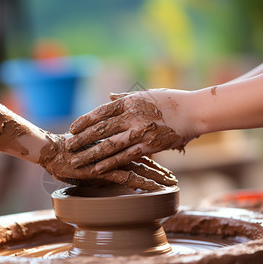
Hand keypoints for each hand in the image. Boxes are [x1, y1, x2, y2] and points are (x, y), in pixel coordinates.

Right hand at [39, 133, 177, 189]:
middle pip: (144, 157)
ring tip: (170, 185)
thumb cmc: (68, 148)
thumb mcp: (87, 144)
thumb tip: (110, 152)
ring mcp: (110, 159)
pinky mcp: (102, 171)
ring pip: (139, 168)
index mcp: (113, 140)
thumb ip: (101, 147)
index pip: (139, 145)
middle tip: (173, 179)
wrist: (52, 149)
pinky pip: (126, 177)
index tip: (166, 162)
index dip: (154, 153)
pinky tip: (154, 189)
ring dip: (156, 177)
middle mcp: (115, 148)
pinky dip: (142, 183)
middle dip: (159, 170)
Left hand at [66, 89, 194, 172]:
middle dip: (82, 140)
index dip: (85, 121)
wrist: (195, 111)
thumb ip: (125, 97)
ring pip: (109, 145)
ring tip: (76, 161)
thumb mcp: (146, 93)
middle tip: (67, 147)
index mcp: (129, 101)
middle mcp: (132, 116)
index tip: (72, 129)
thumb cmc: (171, 100)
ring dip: (90, 154)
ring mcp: (140, 132)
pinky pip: (125, 156)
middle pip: (100, 129)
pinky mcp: (149, 146)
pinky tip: (97, 169)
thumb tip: (109, 96)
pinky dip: (109, 163)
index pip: (101, 112)